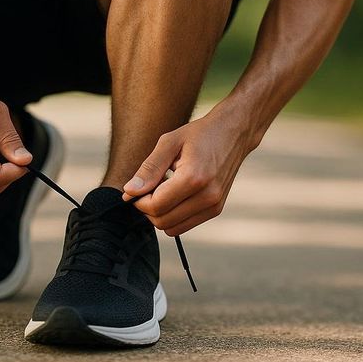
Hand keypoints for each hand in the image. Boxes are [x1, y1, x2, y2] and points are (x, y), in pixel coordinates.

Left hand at [121, 109, 251, 235]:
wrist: (233, 133)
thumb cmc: (199, 134)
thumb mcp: (169, 142)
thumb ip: (149, 169)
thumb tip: (129, 192)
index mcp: (194, 178)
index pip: (155, 206)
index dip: (138, 200)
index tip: (134, 189)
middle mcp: (207, 196)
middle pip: (162, 221)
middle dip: (147, 209)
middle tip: (147, 188)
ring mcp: (214, 205)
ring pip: (173, 228)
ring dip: (160, 214)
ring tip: (162, 189)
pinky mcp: (216, 209)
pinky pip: (185, 225)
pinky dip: (173, 215)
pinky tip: (174, 194)